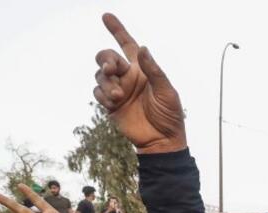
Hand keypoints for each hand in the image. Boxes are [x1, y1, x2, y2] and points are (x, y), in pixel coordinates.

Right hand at [93, 14, 185, 153]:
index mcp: (142, 70)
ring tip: (119, 96)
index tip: (106, 16)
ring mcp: (118, 89)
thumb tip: (142, 48)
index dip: (117, 30)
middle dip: (106, 60)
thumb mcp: (166, 92)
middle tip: (113, 69)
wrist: (162, 140)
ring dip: (106, 83)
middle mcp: (128, 76)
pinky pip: (98, 92)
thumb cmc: (169, 115)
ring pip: (99, 75)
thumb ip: (154, 71)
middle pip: (106, 57)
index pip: (127, 45)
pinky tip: (114, 103)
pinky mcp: (110, 104)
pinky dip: (102, 95)